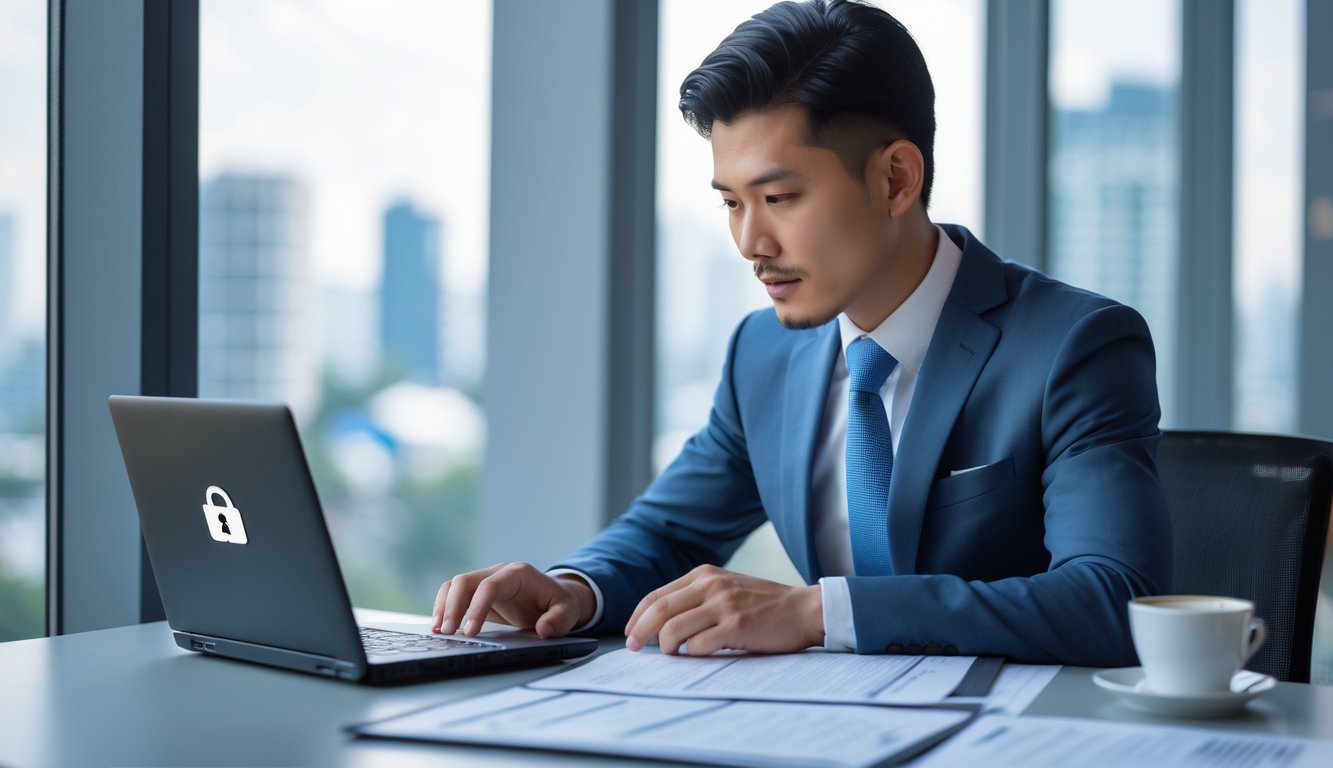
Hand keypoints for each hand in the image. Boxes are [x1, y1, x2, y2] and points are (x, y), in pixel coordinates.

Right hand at [431, 562, 594, 638]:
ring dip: (443, 606)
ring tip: (438, 631)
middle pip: (466, 581)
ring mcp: (486, 580)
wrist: (555, 598)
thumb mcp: (568, 612)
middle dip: (452, 607)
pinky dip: (444, 607)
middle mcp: (499, 572)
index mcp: (519, 573)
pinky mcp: (478, 592)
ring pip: (455, 585)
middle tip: (447, 633)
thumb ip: (559, 620)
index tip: (470, 631)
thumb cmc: (560, 604)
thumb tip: (544, 630)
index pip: (490, 585)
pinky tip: (440, 627)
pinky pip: (455, 594)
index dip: (477, 607)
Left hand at [624, 565, 823, 655]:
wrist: (804, 609)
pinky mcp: (736, 626)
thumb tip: (662, 622)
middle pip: (659, 610)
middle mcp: (711, 585)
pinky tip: (697, 656)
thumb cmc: (765, 604)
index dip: (637, 616)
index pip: (657, 595)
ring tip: (671, 655)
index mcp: (705, 574)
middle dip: (639, 631)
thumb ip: (699, 597)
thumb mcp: (727, 588)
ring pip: (673, 629)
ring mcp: (724, 605)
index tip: (630, 632)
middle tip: (634, 648)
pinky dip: (691, 654)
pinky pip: (698, 645)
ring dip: (665, 647)